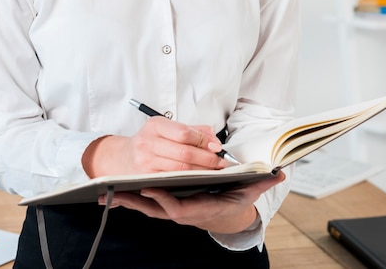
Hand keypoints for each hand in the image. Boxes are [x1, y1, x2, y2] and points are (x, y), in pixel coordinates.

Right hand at [82, 116, 227, 177]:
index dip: (204, 141)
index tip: (217, 146)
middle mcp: (147, 142)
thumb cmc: (150, 141)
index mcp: (155, 125)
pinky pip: (172, 180)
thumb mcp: (167, 128)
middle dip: (207, 159)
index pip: (184, 133)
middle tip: (221, 161)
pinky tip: (199, 178)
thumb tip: (213, 137)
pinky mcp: (145, 179)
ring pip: (180, 170)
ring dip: (201, 171)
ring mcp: (145, 162)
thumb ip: (192, 130)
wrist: (122, 158)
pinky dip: (189, 180)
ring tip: (214, 171)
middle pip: (184, 153)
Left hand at [101, 171, 285, 233]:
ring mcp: (172, 209)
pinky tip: (113, 194)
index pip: (179, 207)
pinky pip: (145, 203)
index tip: (151, 188)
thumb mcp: (248, 190)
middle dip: (137, 201)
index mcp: (199, 208)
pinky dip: (129, 199)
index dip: (165, 199)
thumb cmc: (234, 198)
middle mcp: (183, 211)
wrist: (226, 212)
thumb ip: (261, 182)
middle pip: (156, 208)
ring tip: (107, 193)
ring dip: (127, 201)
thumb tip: (278, 174)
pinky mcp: (165, 204)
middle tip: (117, 191)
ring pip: (147, 207)